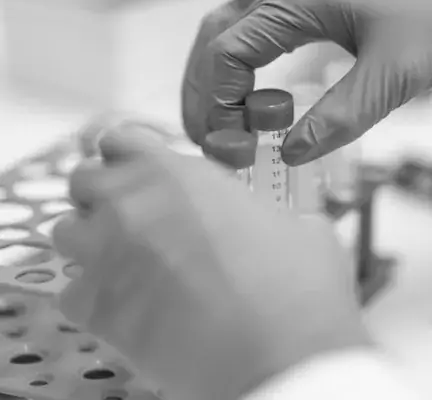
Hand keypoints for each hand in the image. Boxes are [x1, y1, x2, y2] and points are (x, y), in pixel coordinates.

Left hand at [52, 128, 368, 399]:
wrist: (281, 354)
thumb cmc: (299, 285)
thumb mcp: (300, 227)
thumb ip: (270, 212)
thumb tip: (278, 222)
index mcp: (178, 175)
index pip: (120, 139)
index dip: (130, 154)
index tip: (145, 170)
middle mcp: (130, 206)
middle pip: (83, 182)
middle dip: (105, 195)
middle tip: (139, 217)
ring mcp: (106, 257)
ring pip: (67, 234)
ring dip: (93, 242)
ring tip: (133, 264)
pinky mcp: (96, 311)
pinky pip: (73, 293)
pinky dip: (96, 298)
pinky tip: (133, 309)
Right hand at [181, 0, 431, 164]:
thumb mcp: (393, 77)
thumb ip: (338, 118)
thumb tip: (290, 153)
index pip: (227, 49)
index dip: (218, 102)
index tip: (233, 145)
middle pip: (217, 33)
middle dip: (205, 91)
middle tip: (212, 141)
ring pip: (236, 27)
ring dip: (224, 76)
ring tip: (233, 125)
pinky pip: (264, 24)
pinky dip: (250, 62)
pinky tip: (265, 95)